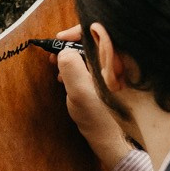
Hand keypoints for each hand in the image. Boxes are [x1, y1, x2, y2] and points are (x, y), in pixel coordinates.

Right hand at [54, 25, 135, 165]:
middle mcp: (116, 62)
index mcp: (113, 60)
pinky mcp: (108, 81)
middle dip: (71, 45)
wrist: (111, 140)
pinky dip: (77, 68)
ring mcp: (112, 72)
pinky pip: (91, 66)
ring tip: (58, 69)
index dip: (76, 32)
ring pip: (90, 54)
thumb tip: (64, 51)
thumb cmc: (98, 118)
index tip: (59, 39)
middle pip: (92, 41)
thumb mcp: (79, 91)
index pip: (97, 30)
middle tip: (54, 55)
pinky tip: (67, 79)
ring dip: (72, 58)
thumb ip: (71, 67)